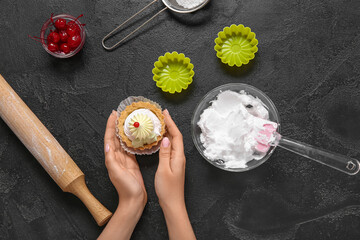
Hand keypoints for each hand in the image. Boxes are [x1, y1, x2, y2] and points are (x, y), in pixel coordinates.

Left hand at [104, 110, 146, 207]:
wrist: (134, 200)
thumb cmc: (125, 188)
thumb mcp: (116, 172)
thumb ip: (111, 158)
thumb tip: (108, 143)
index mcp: (112, 158)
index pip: (110, 138)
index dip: (111, 125)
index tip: (114, 114)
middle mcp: (117, 157)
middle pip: (116, 137)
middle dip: (117, 124)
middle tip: (122, 113)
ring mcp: (125, 159)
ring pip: (123, 141)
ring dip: (124, 130)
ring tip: (128, 120)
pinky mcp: (132, 162)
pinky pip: (131, 148)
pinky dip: (132, 140)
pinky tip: (136, 135)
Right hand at [155, 110, 195, 239]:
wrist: (172, 204)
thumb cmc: (168, 190)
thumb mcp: (164, 170)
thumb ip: (164, 154)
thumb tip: (165, 139)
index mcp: (178, 157)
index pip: (176, 135)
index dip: (171, 123)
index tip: (165, 113)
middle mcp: (179, 157)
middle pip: (176, 137)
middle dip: (169, 124)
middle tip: (161, 115)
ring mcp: (177, 161)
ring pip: (173, 142)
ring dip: (168, 131)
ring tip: (160, 123)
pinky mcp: (173, 165)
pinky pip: (170, 148)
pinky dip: (166, 141)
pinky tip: (160, 140)